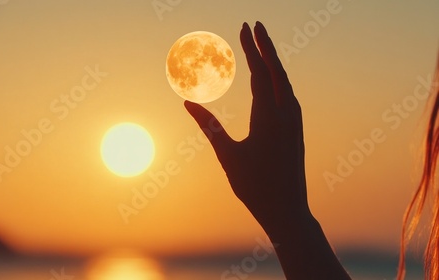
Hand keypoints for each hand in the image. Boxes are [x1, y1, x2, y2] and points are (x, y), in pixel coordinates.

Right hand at [184, 21, 309, 236]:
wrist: (287, 210)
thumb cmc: (254, 185)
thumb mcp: (227, 154)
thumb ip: (208, 125)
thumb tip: (187, 103)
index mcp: (269, 116)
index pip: (259, 72)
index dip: (251, 49)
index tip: (244, 27)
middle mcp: (287, 113)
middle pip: (275, 70)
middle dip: (264, 46)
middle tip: (254, 24)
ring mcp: (295, 120)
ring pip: (284, 81)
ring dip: (272, 61)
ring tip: (261, 45)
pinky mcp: (296, 128)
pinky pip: (287, 94)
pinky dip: (277, 79)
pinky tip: (271, 78)